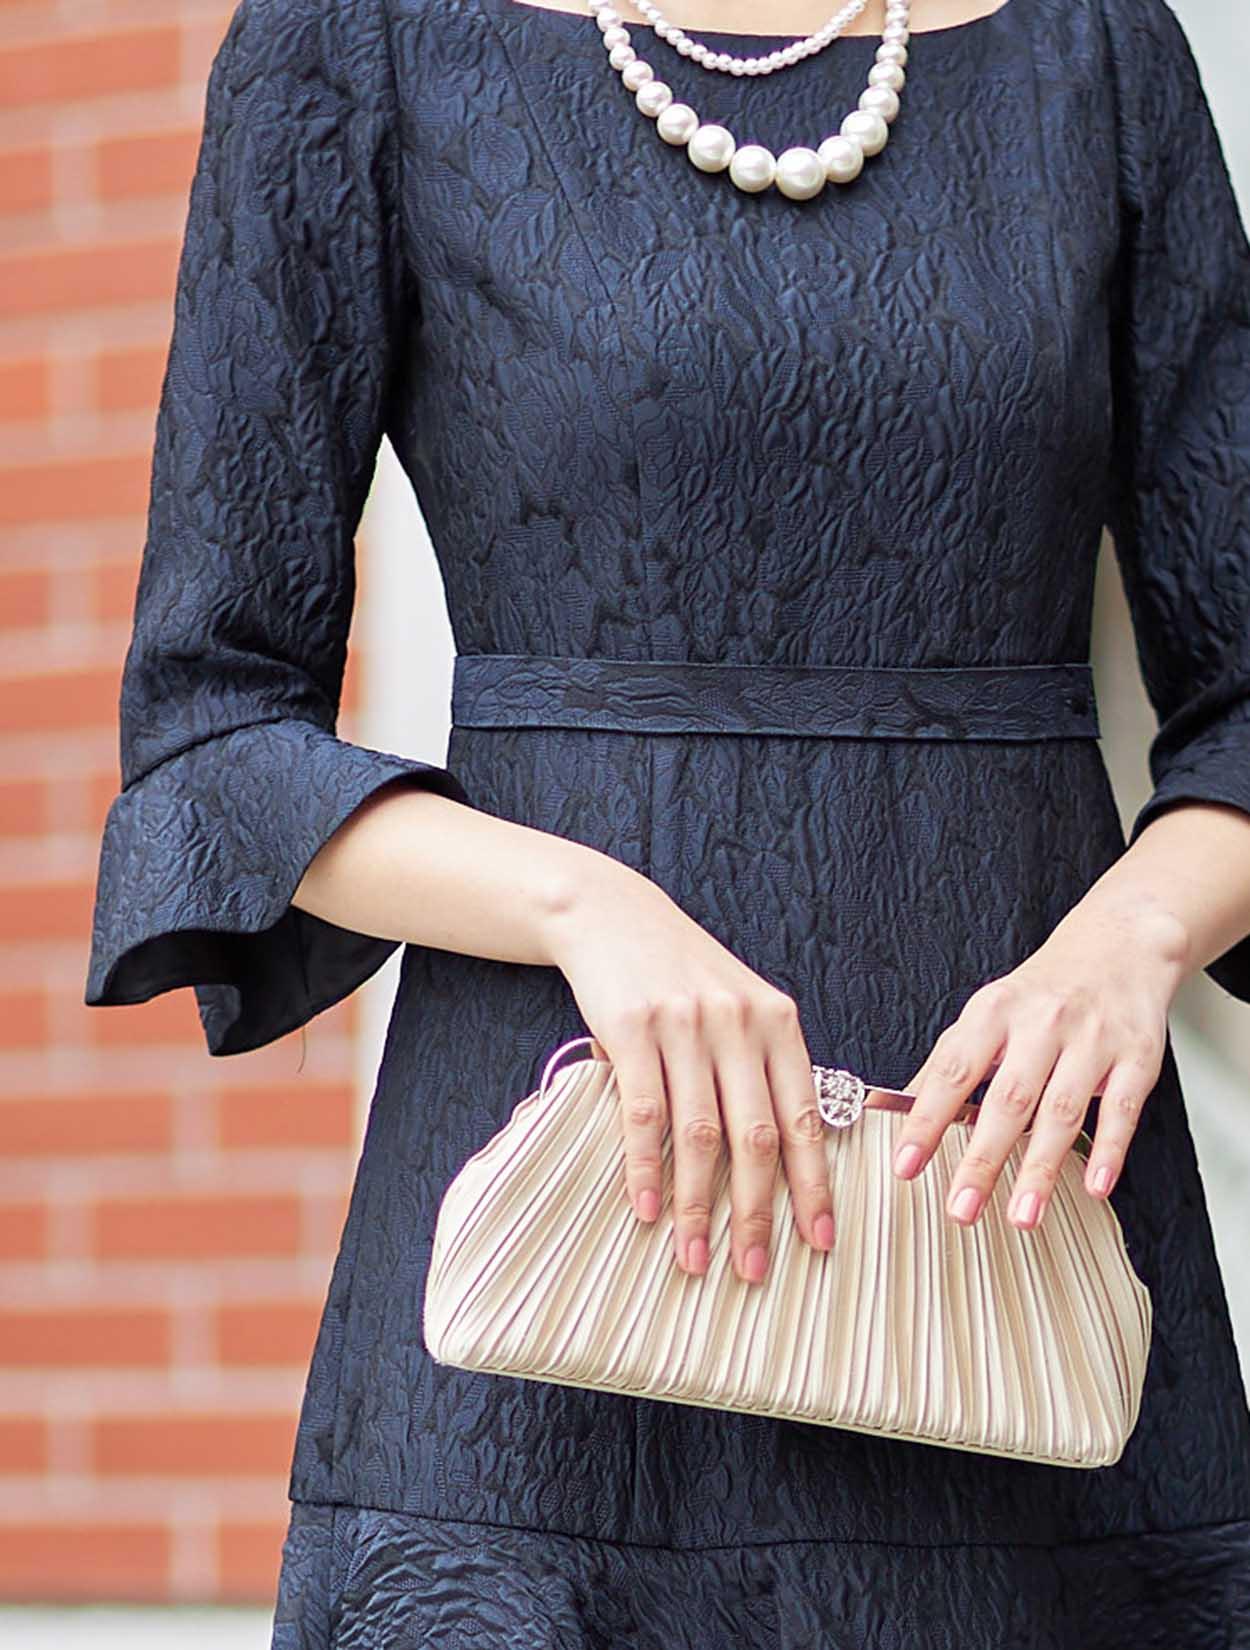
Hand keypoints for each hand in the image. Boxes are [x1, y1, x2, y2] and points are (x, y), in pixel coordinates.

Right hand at [540, 853, 833, 1284]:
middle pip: (757, 1137)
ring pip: (700, 1134)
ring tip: (695, 1257)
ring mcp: (685, 1025)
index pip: (804, 1118)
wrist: (612, 915)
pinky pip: (644, 1114)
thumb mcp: (741, 1004)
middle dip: (759, 1213)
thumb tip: (792, 1154)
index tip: (820, 1241)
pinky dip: (646, 1168)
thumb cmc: (682, 973)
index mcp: (777, 1022)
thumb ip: (766, 1065)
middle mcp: (738, 1023)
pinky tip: (648, 1208)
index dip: (814, 1185)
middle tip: (755, 1270)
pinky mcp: (633, 1028)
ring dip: (699, 1205)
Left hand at [889, 899, 1188, 1231]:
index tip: (906, 1164)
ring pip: (1063, 1109)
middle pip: (1009, 1098)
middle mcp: (1042, 1023)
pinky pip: (1122, 1108)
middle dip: (983, 1158)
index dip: (926, 1119)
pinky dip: (1110, 1150)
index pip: (953, 1070)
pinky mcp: (1136, 1056)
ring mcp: (1092, 1039)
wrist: (1119, 945)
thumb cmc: (1043, 991)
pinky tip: (1094, 1186)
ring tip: (1021, 1215)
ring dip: (1041, 1168)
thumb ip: (948, 1062)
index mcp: (995, 1011)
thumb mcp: (988, 1012)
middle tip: (961, 1208)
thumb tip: (894, 1107)